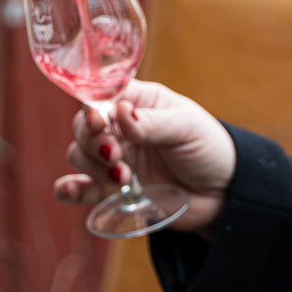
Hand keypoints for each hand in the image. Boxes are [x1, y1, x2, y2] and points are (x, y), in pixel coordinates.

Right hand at [54, 79, 236, 234]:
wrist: (225, 195)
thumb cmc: (209, 148)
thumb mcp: (187, 128)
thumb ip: (153, 122)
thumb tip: (122, 112)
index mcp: (137, 103)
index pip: (101, 97)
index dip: (93, 108)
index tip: (100, 121)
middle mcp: (120, 129)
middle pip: (84, 127)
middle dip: (93, 141)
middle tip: (117, 155)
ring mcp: (116, 160)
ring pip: (79, 155)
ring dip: (92, 166)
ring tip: (124, 179)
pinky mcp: (113, 190)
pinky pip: (82, 188)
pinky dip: (70, 189)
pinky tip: (66, 191)